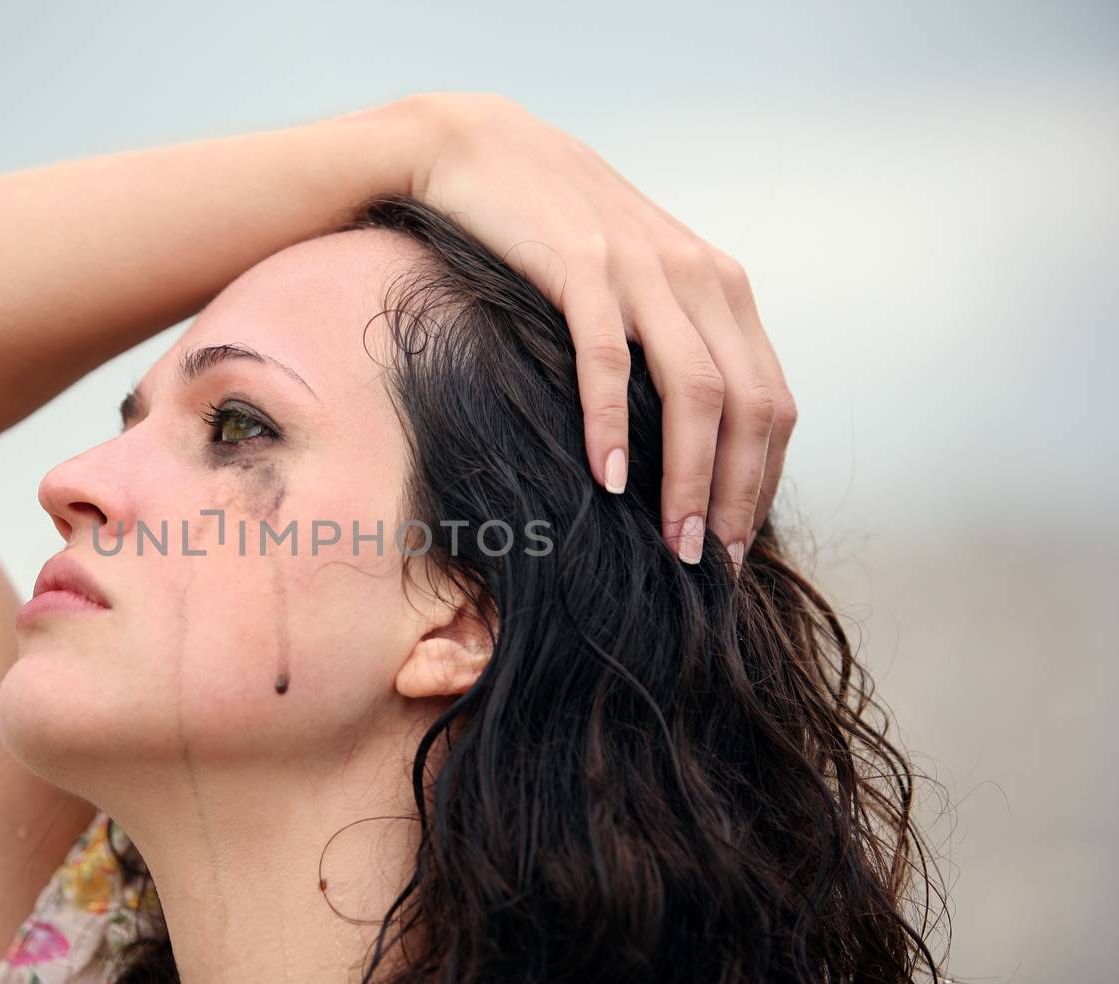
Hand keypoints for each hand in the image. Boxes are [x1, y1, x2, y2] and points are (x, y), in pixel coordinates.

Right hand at [405, 92, 794, 570]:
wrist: (483, 151)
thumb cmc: (555, 230)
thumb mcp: (636, 281)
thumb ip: (669, 339)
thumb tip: (680, 438)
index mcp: (721, 288)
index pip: (772, 401)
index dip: (762, 480)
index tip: (734, 542)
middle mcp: (700, 278)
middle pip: (751, 406)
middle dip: (738, 494)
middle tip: (710, 560)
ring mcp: (645, 270)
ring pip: (696, 391)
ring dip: (691, 477)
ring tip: (674, 540)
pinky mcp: (582, 267)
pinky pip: (610, 360)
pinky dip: (613, 423)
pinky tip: (608, 478)